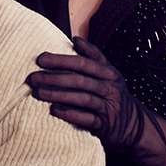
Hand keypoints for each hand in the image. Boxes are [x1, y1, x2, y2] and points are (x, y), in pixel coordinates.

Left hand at [28, 36, 165, 165]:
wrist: (133, 125)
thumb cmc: (112, 95)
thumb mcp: (108, 74)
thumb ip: (93, 56)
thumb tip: (76, 39)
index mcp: (108, 73)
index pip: (83, 62)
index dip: (61, 60)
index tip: (40, 59)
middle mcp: (109, 87)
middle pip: (79, 80)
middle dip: (54, 77)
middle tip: (32, 78)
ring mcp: (108, 106)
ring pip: (81, 98)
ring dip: (57, 95)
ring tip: (38, 93)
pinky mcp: (105, 125)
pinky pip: (86, 119)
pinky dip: (70, 114)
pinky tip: (54, 111)